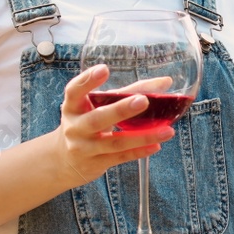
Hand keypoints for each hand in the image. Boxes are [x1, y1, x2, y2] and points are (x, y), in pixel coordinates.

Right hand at [55, 64, 176, 183]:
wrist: (65, 160)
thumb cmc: (88, 123)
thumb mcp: (98, 106)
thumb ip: (129, 92)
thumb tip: (165, 82)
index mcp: (73, 107)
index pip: (75, 91)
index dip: (87, 80)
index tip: (104, 69)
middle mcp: (75, 127)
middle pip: (98, 119)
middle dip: (120, 110)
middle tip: (143, 100)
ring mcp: (84, 148)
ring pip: (115, 142)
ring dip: (142, 137)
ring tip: (167, 130)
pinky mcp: (96, 163)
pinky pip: (120, 157)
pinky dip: (139, 152)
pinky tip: (156, 145)